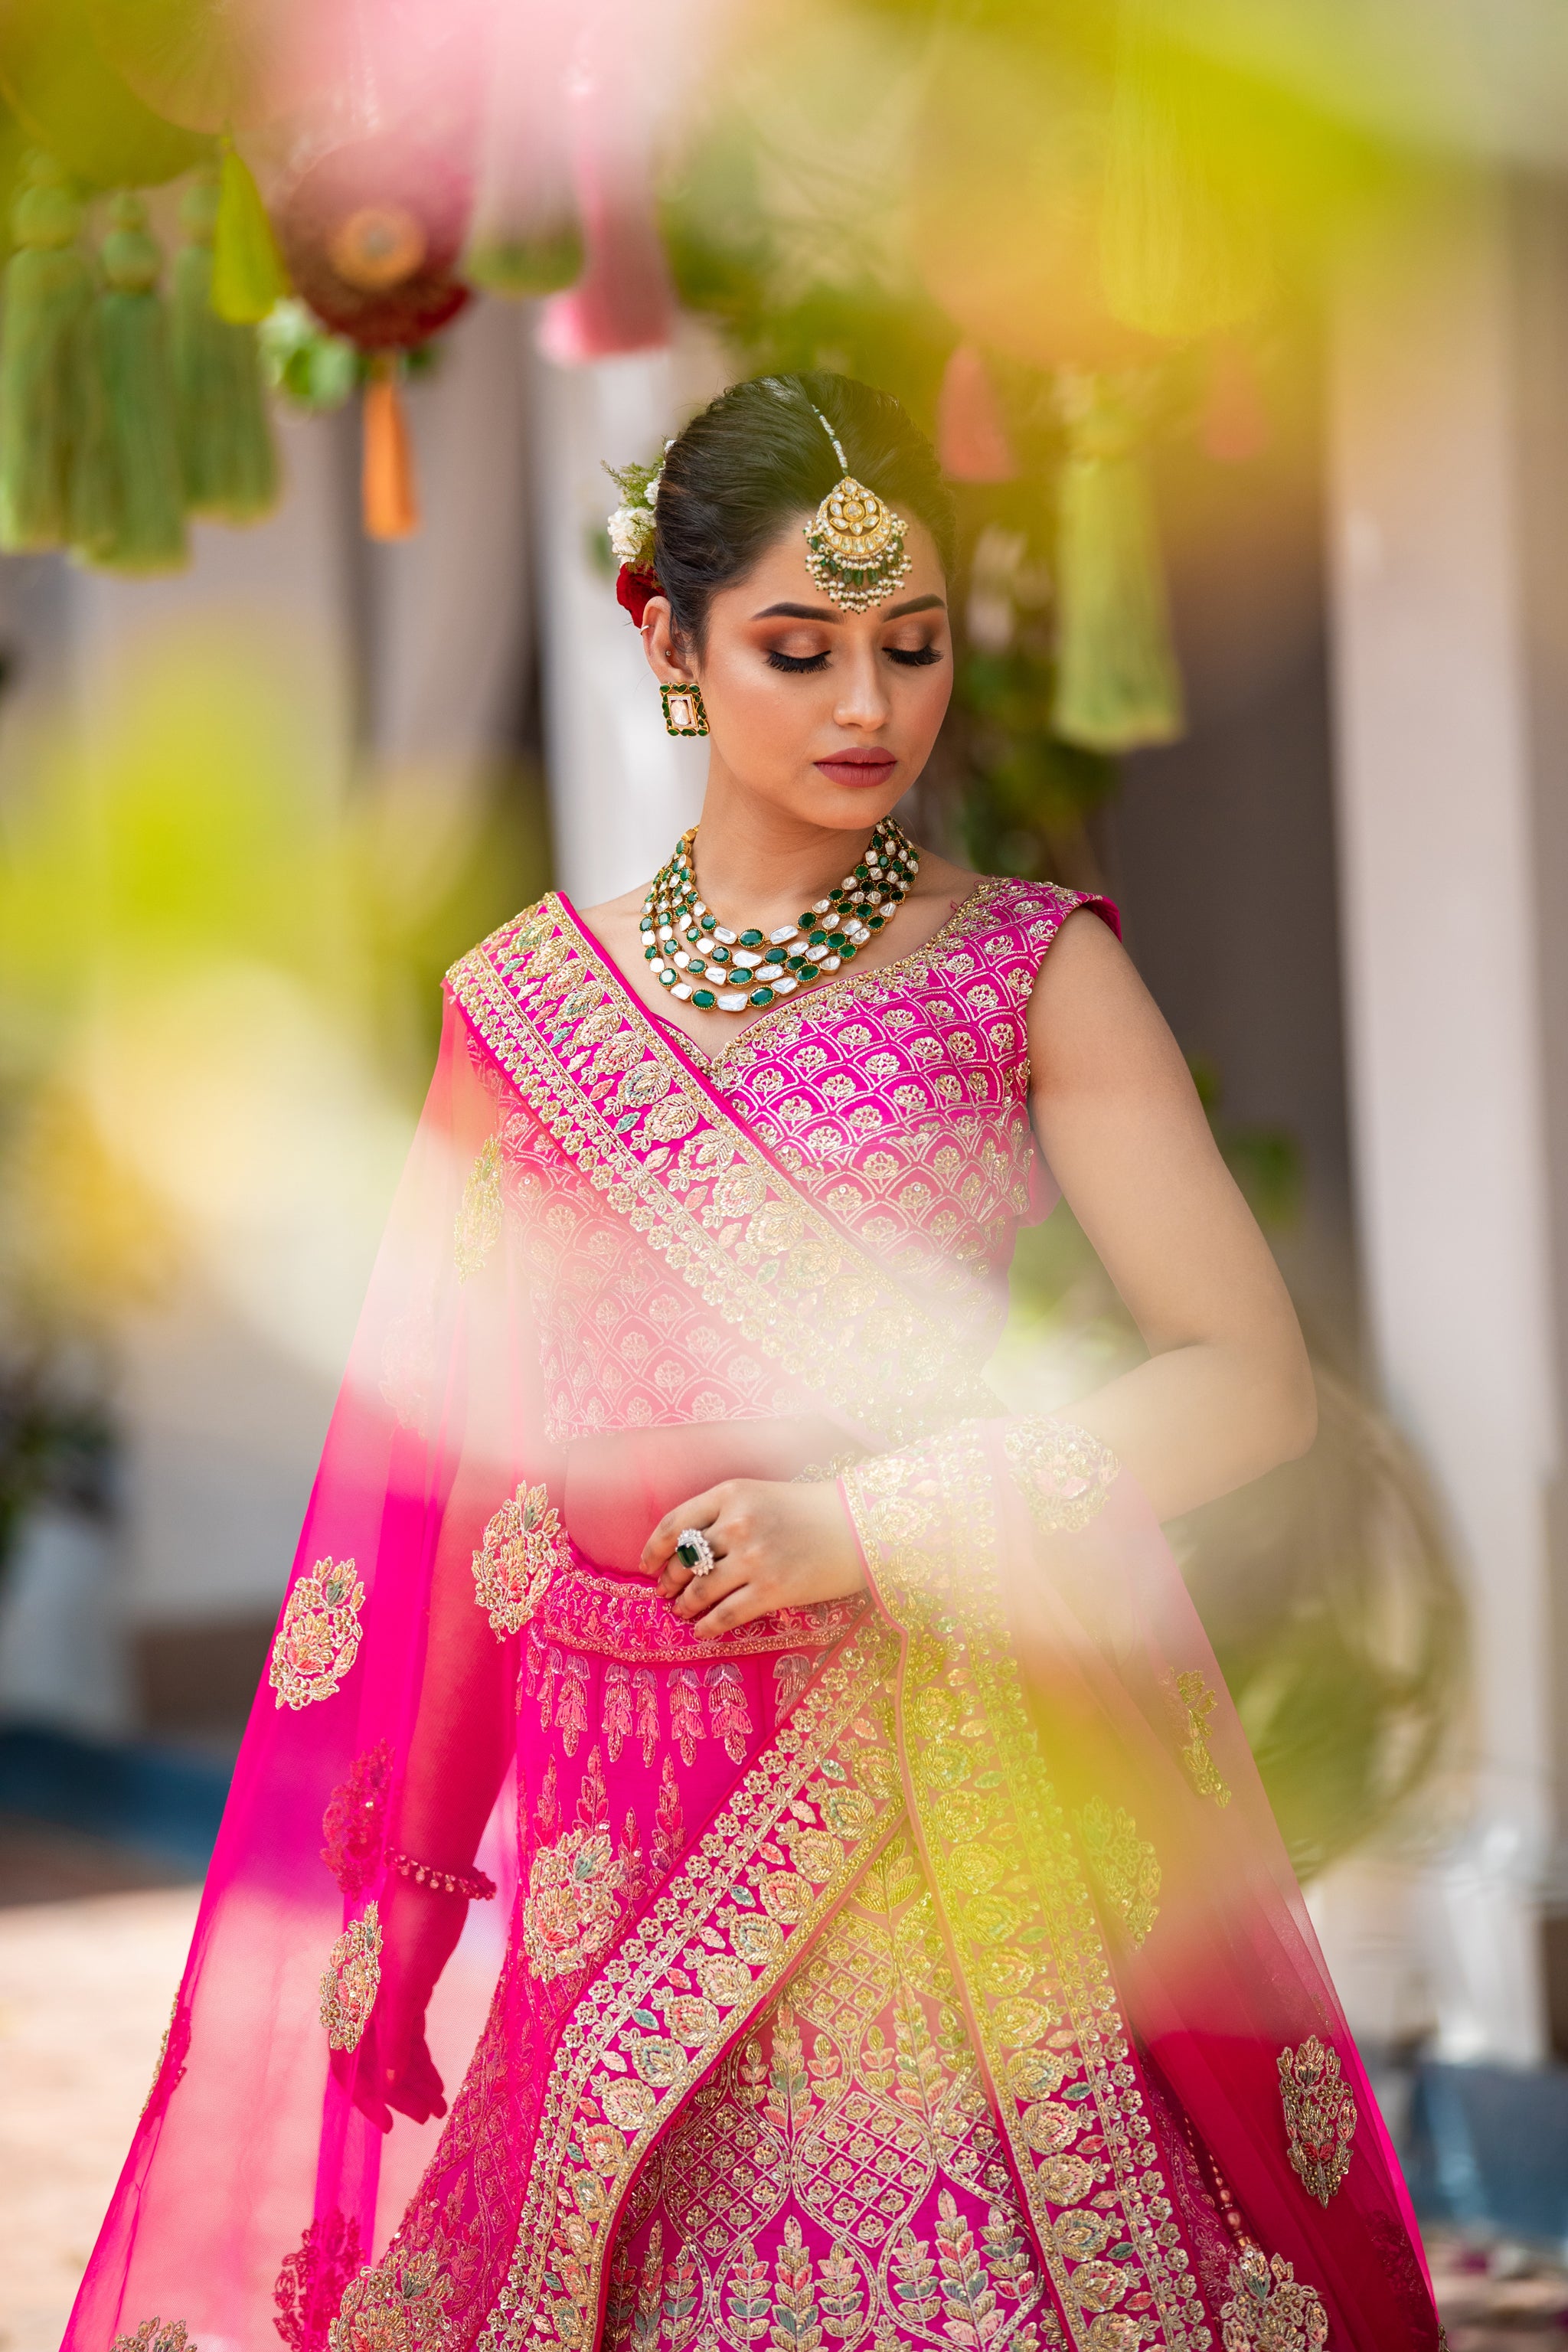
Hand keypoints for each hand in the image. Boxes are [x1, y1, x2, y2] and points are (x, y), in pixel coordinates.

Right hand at [336, 1874, 463, 2132]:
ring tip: (440, 2106)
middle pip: (373, 2061)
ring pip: (395, 2049)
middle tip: (430, 2117)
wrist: (433, 1879)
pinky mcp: (409, 1986)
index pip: (348, 2064)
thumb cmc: (415, 1929)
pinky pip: (410, 2034)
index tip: (390, 2127)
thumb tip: (386, 2085)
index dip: (366, 2099)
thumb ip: (394, 2036)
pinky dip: (422, 2058)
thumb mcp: (405, 1986)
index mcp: (352, 2003)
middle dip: (399, 2094)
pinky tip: (438, 2079)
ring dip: (415, 2080)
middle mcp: (363, 2002)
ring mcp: (386, 1994)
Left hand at [643, 1477, 865, 1632]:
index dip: (653, 1549)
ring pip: (699, 1591)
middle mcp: (738, 1524)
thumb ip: (723, 1514)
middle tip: (665, 1592)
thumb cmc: (810, 1510)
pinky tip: (702, 1630)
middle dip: (669, 1581)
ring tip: (682, 1611)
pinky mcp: (772, 1590)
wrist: (859, 1526)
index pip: (674, 1524)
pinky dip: (706, 1626)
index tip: (646, 1565)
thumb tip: (683, 1550)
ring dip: (684, 1605)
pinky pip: (724, 1615)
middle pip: (684, 1560)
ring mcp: (754, 1559)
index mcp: (732, 1494)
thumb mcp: (760, 1495)